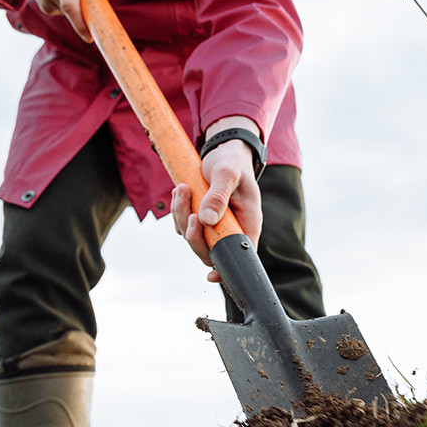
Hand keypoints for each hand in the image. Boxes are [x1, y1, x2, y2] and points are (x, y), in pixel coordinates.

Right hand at [0, 0, 111, 42]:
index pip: (70, 5)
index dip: (79, 24)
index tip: (89, 38)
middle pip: (74, 11)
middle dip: (87, 10)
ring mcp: (44, 0)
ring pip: (71, 11)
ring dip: (78, 2)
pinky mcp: (44, 6)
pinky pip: (64, 10)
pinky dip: (70, 3)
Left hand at [171, 139, 261, 282]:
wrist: (224, 152)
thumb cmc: (231, 163)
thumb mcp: (228, 173)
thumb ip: (219, 195)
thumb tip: (206, 220)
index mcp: (247, 223)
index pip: (241, 255)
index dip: (227, 269)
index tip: (212, 275)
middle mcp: (232, 229)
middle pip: (210, 251)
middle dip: (193, 234)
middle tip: (188, 208)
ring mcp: (215, 226)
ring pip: (193, 237)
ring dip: (182, 215)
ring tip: (182, 188)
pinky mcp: (201, 220)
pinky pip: (184, 226)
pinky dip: (178, 211)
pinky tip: (182, 191)